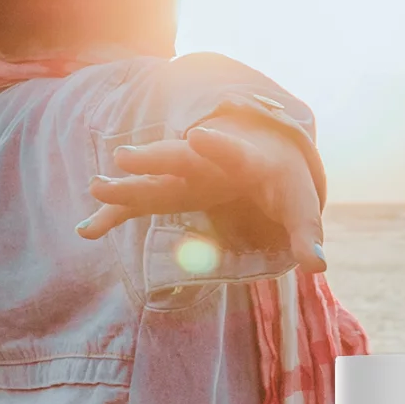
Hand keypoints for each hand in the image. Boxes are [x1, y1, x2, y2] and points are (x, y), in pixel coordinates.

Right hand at [78, 119, 326, 272]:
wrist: (264, 151)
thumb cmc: (284, 181)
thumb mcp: (300, 205)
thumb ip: (306, 235)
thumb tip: (317, 266)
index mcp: (245, 160)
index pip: (232, 152)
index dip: (218, 146)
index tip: (198, 136)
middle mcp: (208, 162)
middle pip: (178, 158)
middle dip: (153, 158)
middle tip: (123, 156)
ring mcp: (186, 175)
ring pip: (153, 178)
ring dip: (125, 185)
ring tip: (95, 187)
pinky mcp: (173, 191)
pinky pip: (140, 203)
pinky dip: (116, 213)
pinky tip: (87, 230)